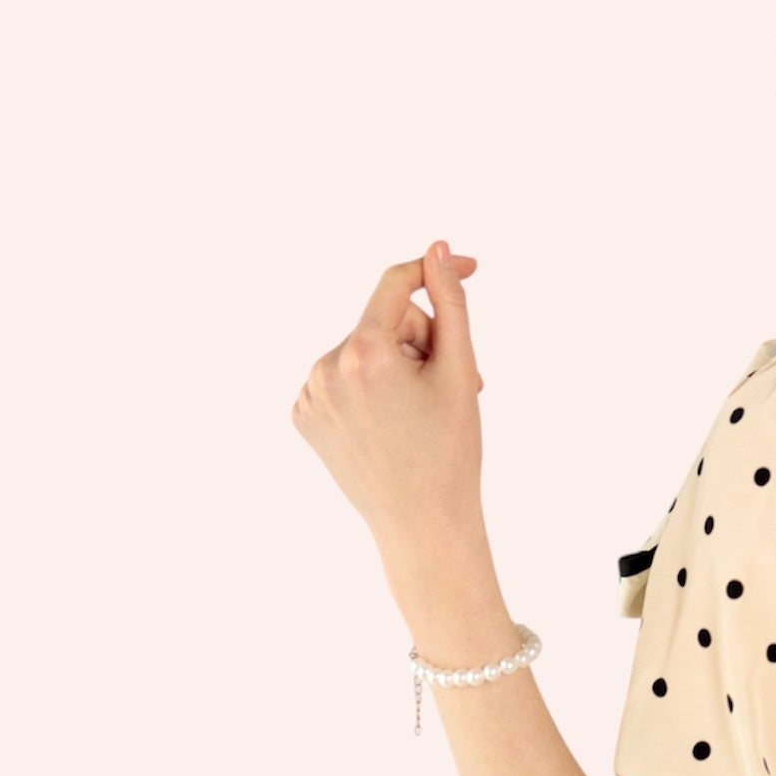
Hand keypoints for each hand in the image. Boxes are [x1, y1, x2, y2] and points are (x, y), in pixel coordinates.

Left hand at [291, 241, 490, 557]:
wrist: (422, 524)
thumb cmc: (451, 450)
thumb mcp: (460, 371)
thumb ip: (450, 303)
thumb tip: (437, 251)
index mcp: (364, 354)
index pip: (396, 285)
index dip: (435, 271)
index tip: (470, 267)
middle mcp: (324, 369)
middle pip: (386, 322)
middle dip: (424, 342)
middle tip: (455, 384)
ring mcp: (308, 396)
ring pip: (366, 350)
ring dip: (400, 366)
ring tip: (424, 409)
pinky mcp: (304, 417)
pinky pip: (345, 378)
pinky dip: (373, 388)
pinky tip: (393, 423)